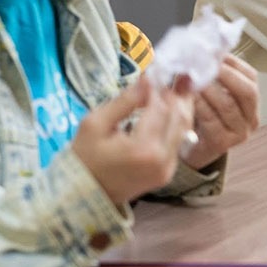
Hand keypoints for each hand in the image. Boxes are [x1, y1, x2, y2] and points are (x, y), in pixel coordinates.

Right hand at [71, 76, 193, 204]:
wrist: (82, 195)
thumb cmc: (84, 157)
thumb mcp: (96, 123)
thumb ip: (125, 101)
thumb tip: (148, 79)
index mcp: (143, 149)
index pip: (161, 108)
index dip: (159, 87)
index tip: (154, 72)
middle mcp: (162, 161)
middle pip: (180, 117)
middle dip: (177, 94)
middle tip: (171, 76)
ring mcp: (167, 170)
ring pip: (184, 129)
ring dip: (180, 107)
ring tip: (173, 87)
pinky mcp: (167, 174)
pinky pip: (178, 142)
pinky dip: (176, 123)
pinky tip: (167, 110)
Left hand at [181, 54, 259, 170]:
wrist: (193, 147)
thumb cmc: (202, 115)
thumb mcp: (210, 92)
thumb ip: (209, 73)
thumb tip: (201, 50)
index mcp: (251, 101)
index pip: (251, 77)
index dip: (234, 63)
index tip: (215, 53)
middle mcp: (251, 118)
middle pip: (247, 91)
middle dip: (226, 75)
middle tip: (206, 64)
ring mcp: (239, 133)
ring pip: (228, 105)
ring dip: (208, 89)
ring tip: (193, 78)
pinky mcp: (222, 143)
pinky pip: (211, 120)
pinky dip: (199, 105)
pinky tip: (188, 97)